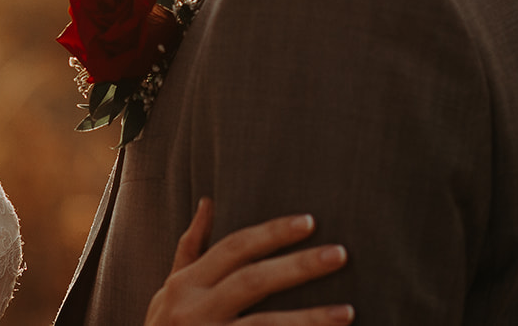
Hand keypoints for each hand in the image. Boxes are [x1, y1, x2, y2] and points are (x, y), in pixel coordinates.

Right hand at [144, 198, 352, 325]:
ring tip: (347, 312)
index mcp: (186, 284)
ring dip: (309, 320)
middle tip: (339, 254)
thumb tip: (209, 202)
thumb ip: (191, 249)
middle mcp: (195, 311)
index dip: (271, 233)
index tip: (309, 222)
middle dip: (298, 267)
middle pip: (253, 281)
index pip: (233, 248)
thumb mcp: (170, 289)